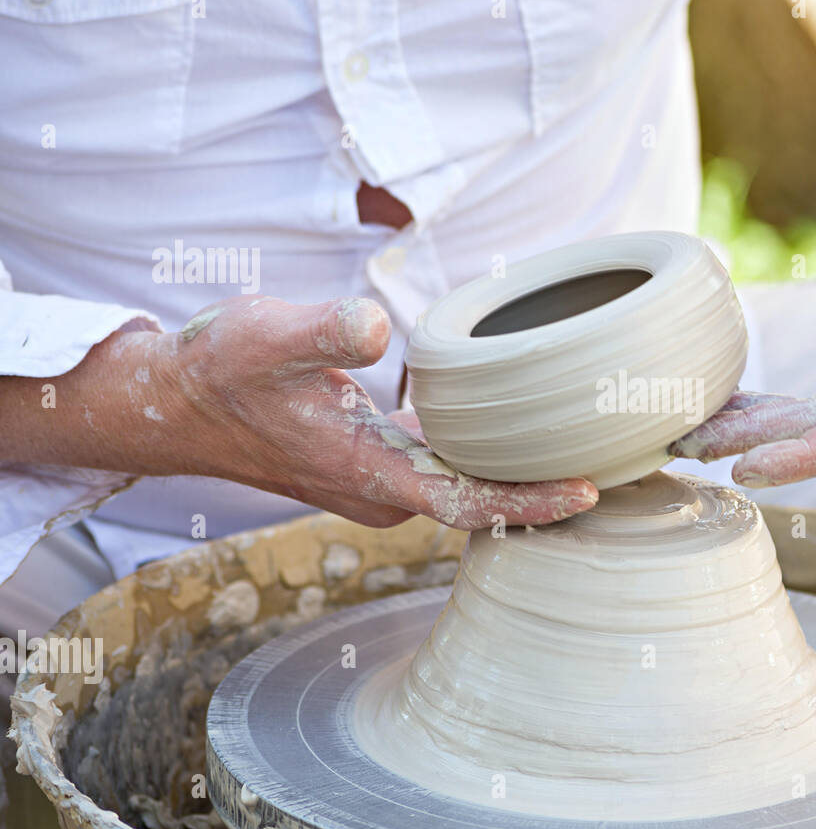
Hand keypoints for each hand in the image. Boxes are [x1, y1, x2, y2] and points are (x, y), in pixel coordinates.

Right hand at [8, 296, 596, 529]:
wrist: (177, 400)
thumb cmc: (220, 369)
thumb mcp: (265, 336)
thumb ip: (322, 331)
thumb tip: (376, 325)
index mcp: (369, 472)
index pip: (468, 502)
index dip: (531, 501)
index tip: (590, 493)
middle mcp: (384, 490)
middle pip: (484, 502)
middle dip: (548, 490)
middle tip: (625, 461)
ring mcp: (382, 482)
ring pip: (469, 487)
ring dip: (525, 473)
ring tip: (596, 443)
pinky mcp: (377, 463)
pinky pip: (449, 468)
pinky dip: (492, 455)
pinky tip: (528, 424)